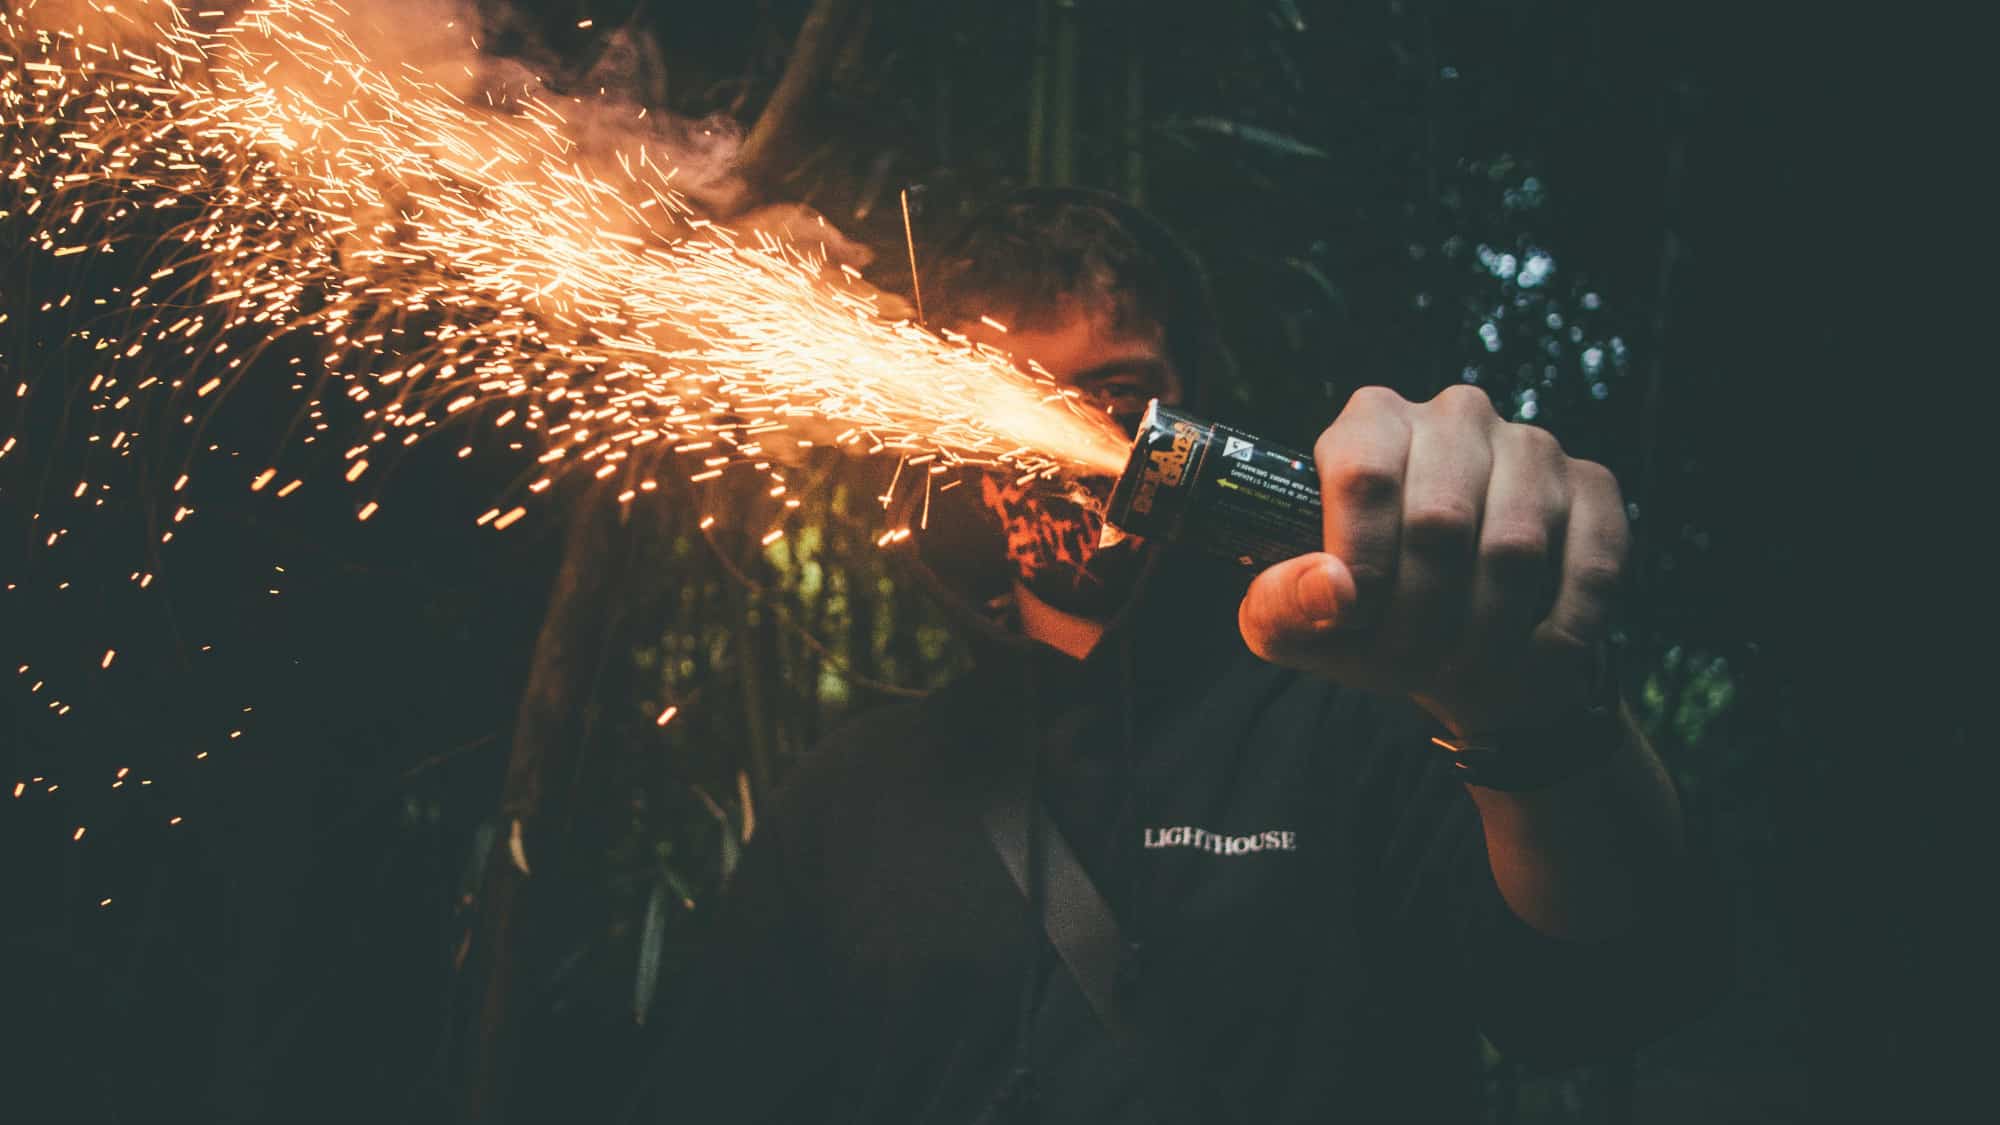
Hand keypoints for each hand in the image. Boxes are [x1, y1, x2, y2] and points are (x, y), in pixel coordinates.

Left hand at [1236, 385, 1627, 734]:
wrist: (1455, 654)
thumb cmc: (1360, 624)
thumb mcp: (1292, 625)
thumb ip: (1281, 605)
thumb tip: (1330, 589)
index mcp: (1370, 423)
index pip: (1365, 473)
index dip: (1360, 558)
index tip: (1354, 619)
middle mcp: (1454, 417)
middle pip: (1440, 519)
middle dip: (1421, 614)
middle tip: (1410, 664)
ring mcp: (1532, 447)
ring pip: (1515, 546)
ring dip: (1485, 631)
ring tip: (1460, 668)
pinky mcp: (1594, 489)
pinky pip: (1588, 563)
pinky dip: (1556, 630)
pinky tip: (1527, 659)